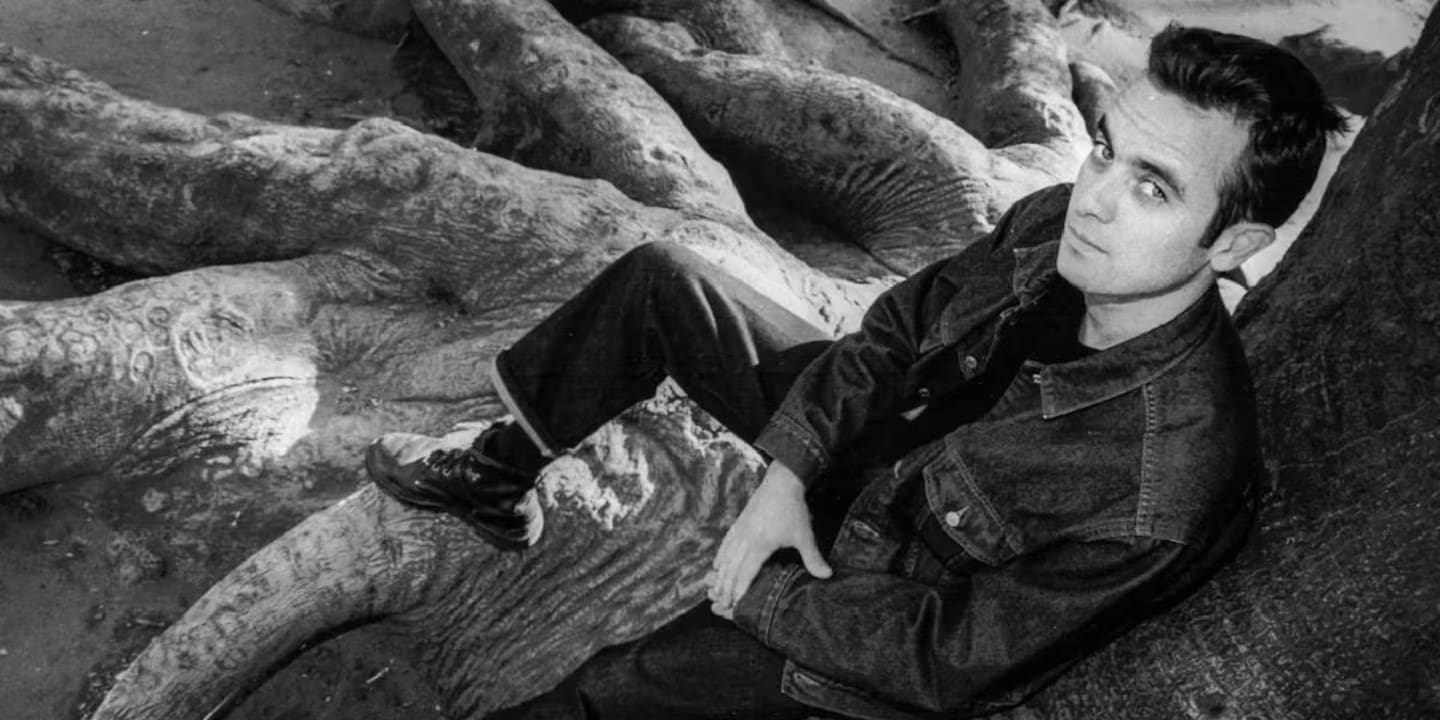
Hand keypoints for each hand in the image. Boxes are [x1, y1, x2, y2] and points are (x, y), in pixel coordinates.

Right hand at [709, 461, 832, 616]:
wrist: (782, 481)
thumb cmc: (793, 509)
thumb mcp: (804, 535)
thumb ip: (813, 558)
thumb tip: (827, 576)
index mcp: (760, 545)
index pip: (746, 573)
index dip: (739, 590)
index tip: (734, 606)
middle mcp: (745, 539)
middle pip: (731, 568)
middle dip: (725, 587)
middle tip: (722, 604)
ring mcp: (740, 530)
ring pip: (725, 557)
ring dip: (719, 575)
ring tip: (714, 589)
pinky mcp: (739, 522)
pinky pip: (725, 544)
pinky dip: (720, 556)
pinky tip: (717, 564)